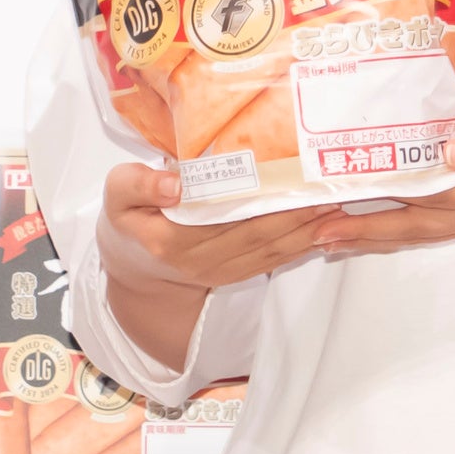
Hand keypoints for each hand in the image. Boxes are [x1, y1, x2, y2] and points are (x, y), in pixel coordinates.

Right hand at [96, 161, 341, 373]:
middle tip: (332, 187)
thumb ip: (138, 184)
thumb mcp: (116, 194)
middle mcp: (199, 260)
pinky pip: (271, 261)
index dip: (266, 200)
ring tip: (338, 205)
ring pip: (271, 250)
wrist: (132, 265)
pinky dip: (301, 246)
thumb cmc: (129, 218)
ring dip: (308, 230)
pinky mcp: (233, 275)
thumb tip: (175, 184)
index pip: (227, 216)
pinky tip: (325, 229)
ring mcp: (219, 271)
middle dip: (299, 213)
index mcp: (171, 239)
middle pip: (259, 234)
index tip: (297, 178)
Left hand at [315, 121, 454, 302]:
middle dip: (362, 231)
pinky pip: (438, 224)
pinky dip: (406, 227)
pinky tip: (392, 224)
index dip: (373, 206)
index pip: (419, 201)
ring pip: (421, 230)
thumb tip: (444, 154)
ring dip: (378, 234)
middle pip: (411, 226)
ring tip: (336, 238)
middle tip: (314, 236)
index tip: (332, 210)